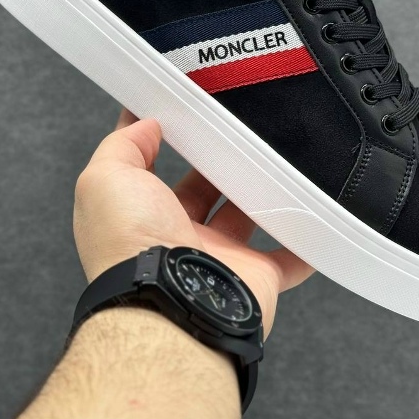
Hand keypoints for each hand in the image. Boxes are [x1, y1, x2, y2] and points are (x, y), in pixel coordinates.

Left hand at [74, 110, 314, 333]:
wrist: (169, 305)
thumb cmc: (130, 244)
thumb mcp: (105, 178)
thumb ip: (122, 146)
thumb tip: (145, 124)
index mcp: (141, 216)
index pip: (153, 173)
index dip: (165, 143)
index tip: (184, 113)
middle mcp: (177, 238)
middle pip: (205, 192)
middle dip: (217, 164)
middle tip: (235, 130)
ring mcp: (219, 258)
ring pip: (246, 217)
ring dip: (260, 194)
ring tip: (275, 157)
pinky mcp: (256, 276)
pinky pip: (288, 259)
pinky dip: (303, 244)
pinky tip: (313, 219)